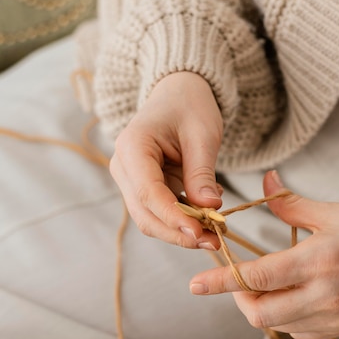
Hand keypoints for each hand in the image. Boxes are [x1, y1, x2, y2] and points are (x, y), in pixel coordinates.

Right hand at [109, 71, 223, 248]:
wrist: (179, 95)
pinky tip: (208, 215)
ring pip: (152, 220)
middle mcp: (124, 168)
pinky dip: (184, 221)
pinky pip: (161, 214)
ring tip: (215, 234)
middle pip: (145, 215)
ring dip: (182, 232)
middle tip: (213, 242)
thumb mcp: (203, 135)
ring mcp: (131, 182)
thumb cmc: (190, 106)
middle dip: (178, 233)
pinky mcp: (144, 191)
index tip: (199, 233)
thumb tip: (210, 208)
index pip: (148, 193)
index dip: (173, 218)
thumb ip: (202, 173)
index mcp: (132, 146)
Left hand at [189, 171, 338, 338]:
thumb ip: (290, 204)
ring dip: (263, 307)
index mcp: (318, 260)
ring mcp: (334, 317)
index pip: (257, 276)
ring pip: (278, 324)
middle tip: (239, 281)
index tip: (196, 286)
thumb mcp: (332, 212)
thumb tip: (264, 182)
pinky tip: (295, 297)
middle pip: (260, 313)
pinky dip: (287, 317)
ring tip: (271, 284)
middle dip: (240, 300)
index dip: (221, 281)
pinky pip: (300, 331)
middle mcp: (324, 295)